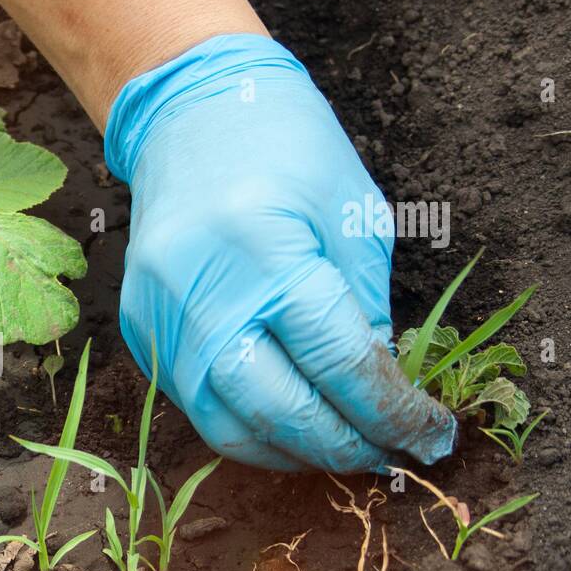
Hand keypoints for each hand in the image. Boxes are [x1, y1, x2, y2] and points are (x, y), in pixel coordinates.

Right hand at [107, 34, 455, 472]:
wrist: (190, 115)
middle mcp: (200, 294)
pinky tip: (287, 420)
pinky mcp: (139, 330)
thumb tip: (376, 395)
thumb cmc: (286, 149)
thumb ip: (363, 313)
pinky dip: (248, 424)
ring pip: (228, 426)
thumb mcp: (352, 219)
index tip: (431, 436)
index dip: (392, 413)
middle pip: (279, 411)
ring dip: (292, 452)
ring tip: (339, 447)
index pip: (338, 364)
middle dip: (344, 446)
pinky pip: (196, 403)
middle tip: (387, 455)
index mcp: (265, 252)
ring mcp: (160, 318)